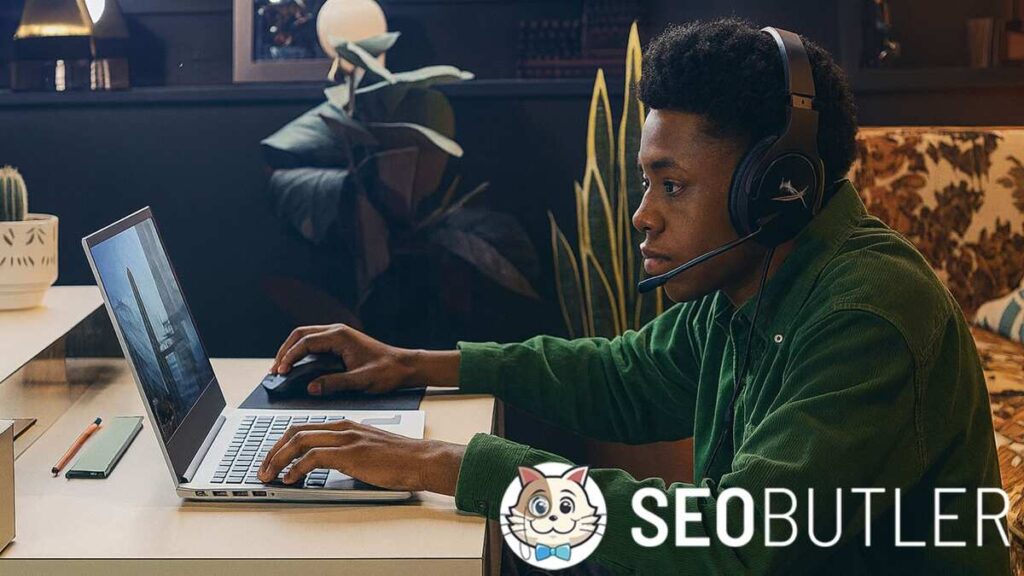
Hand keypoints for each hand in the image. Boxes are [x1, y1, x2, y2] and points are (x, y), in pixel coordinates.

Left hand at [256, 419, 464, 494]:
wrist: (421, 459)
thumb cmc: (400, 458)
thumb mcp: (367, 449)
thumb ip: (346, 451)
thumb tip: (323, 465)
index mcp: (346, 425)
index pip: (304, 427)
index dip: (282, 442)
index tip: (272, 457)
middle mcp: (342, 428)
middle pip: (295, 431)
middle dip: (273, 449)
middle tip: (263, 467)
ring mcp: (346, 439)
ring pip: (299, 442)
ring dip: (278, 459)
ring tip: (269, 474)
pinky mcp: (350, 454)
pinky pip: (313, 458)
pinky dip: (296, 468)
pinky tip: (291, 478)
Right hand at [271, 324, 417, 395]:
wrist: (405, 366)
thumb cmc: (387, 371)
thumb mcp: (361, 380)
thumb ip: (334, 383)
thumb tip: (310, 387)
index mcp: (340, 336)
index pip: (305, 342)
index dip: (289, 356)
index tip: (280, 371)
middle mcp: (338, 331)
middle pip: (300, 334)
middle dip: (285, 350)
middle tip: (275, 370)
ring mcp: (339, 335)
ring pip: (306, 337)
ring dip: (292, 350)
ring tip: (281, 368)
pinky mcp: (340, 342)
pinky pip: (314, 343)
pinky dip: (302, 352)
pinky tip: (297, 365)